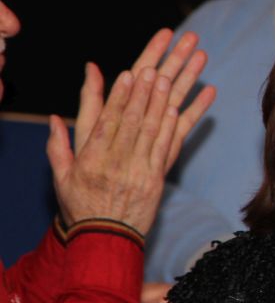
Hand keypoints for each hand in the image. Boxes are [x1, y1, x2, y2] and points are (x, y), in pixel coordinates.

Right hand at [47, 30, 216, 233]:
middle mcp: (118, 162)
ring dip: (172, 97)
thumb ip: (59, 144)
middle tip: (163, 63)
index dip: (121, 97)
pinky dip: (183, 123)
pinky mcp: (159, 176)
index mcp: (92, 159)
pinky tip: (192, 103)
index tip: (131, 73)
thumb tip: (55, 116)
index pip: (108, 122)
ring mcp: (141, 169)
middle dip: (151, 88)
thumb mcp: (61, 175)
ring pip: (158, 127)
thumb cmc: (80, 203)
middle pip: (137, 118)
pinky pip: (173, 145)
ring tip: (183, 72)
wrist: (104, 239)